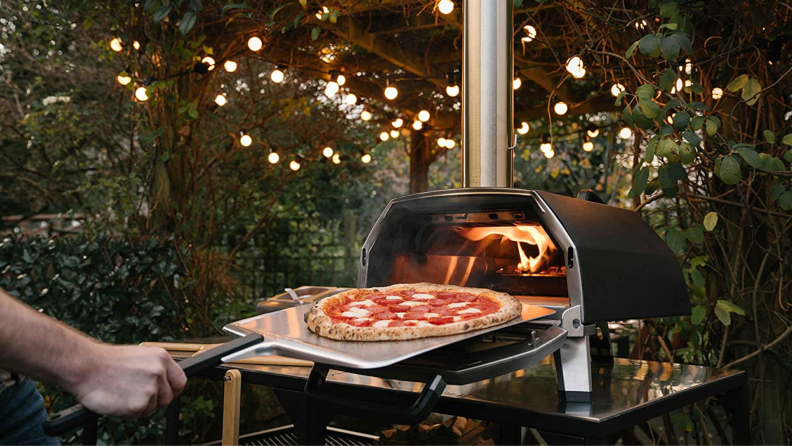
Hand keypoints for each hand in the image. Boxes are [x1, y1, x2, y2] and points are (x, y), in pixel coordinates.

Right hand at [69, 344, 186, 418]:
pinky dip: (127, 412)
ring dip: (138, 406)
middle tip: (135, 395)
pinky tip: (117, 400)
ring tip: (122, 393)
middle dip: (154, 401)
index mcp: (161, 358)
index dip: (172, 390)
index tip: (165, 394)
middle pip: (167, 398)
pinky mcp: (138, 405)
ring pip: (152, 408)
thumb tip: (165, 384)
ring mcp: (150, 389)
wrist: (85, 366)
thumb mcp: (140, 357)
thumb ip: (156, 369)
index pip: (180, 381)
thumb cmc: (107, 362)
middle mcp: (159, 372)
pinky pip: (137, 415)